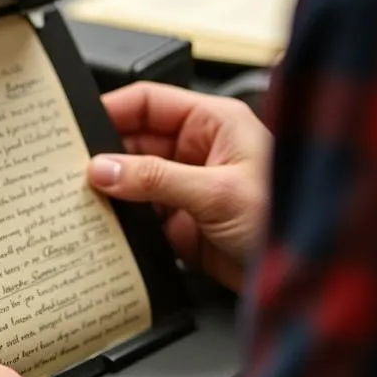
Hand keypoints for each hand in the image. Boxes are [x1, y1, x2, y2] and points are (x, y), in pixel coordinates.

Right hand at [88, 82, 271, 290]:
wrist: (308, 274)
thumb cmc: (287, 217)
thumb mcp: (218, 192)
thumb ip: (155, 178)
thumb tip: (103, 169)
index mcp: (212, 124)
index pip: (148, 102)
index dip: (110, 110)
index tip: (76, 127)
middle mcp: (197, 151)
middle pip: (133, 143)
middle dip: (102, 156)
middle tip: (68, 170)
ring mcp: (186, 188)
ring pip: (131, 180)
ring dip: (108, 191)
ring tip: (78, 198)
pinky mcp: (180, 224)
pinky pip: (138, 215)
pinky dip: (118, 221)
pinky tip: (100, 225)